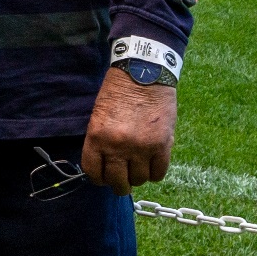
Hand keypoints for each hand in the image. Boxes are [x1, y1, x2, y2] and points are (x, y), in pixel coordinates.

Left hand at [82, 68, 175, 192]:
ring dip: (138, 175)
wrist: (144, 71)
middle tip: (123, 179)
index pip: (93, 173)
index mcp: (97, 137)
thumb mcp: (99, 116)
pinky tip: (153, 163)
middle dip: (119, 184)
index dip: (99, 178)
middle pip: (117, 182)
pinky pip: (159, 173)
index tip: (104, 176)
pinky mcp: (162, 145)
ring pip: (139, 179)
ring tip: (139, 165)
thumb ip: (101, 142)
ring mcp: (141, 147)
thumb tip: (107, 167)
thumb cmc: (118, 91)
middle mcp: (118, 146)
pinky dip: (155, 172)